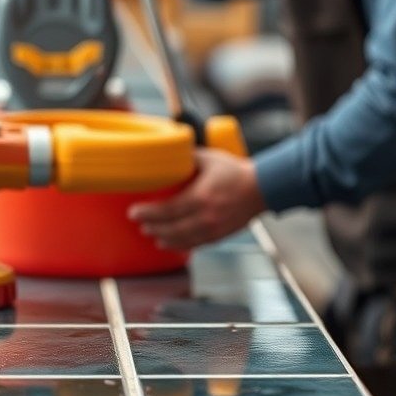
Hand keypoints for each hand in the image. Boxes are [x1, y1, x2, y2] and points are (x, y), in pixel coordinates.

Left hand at [127, 149, 265, 249]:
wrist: (262, 188)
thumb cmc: (235, 171)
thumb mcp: (208, 158)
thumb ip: (187, 156)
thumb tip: (167, 151)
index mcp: (200, 197)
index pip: (167, 210)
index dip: (148, 213)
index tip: (133, 212)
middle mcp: (206, 217)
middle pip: (171, 228)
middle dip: (152, 226)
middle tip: (138, 223)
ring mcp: (214, 228)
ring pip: (183, 239)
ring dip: (164, 238)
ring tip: (150, 234)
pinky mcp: (220, 235)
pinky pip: (196, 244)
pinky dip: (180, 245)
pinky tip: (169, 242)